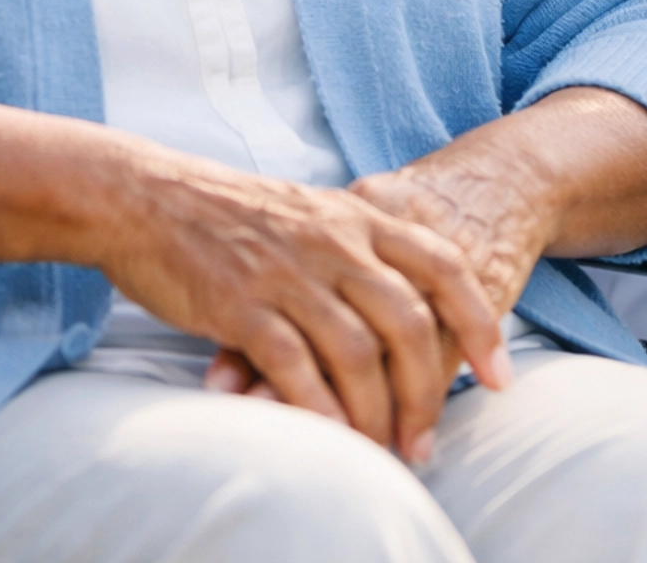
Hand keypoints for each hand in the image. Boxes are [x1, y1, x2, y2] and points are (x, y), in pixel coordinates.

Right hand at [98, 148, 511, 463]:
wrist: (145, 196)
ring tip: (384, 451)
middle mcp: (331, 241)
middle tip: (427, 439)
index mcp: (354, 215)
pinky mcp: (241, 304)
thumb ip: (360, 247)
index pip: (442, 265)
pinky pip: (297, 368)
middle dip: (428, 391)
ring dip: (378, 414)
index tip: (500, 375)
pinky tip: (333, 438)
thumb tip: (413, 306)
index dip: (480, 322)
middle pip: (408, 322)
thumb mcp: (310, 211)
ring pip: (359, 353)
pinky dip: (322, 411)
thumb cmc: (230, 213)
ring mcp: (287, 272)